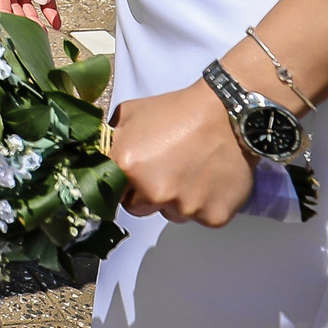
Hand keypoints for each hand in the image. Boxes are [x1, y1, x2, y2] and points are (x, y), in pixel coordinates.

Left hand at [109, 80, 256, 226]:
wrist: (226, 112)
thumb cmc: (177, 110)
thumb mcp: (130, 113)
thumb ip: (111, 139)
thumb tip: (100, 154)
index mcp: (128, 167)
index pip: (113, 193)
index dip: (124, 183)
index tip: (136, 174)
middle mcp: (154, 192)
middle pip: (140, 209)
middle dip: (148, 194)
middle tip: (167, 170)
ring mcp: (186, 207)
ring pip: (173, 213)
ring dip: (178, 199)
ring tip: (193, 170)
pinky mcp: (214, 217)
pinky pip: (202, 217)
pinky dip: (206, 204)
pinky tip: (211, 179)